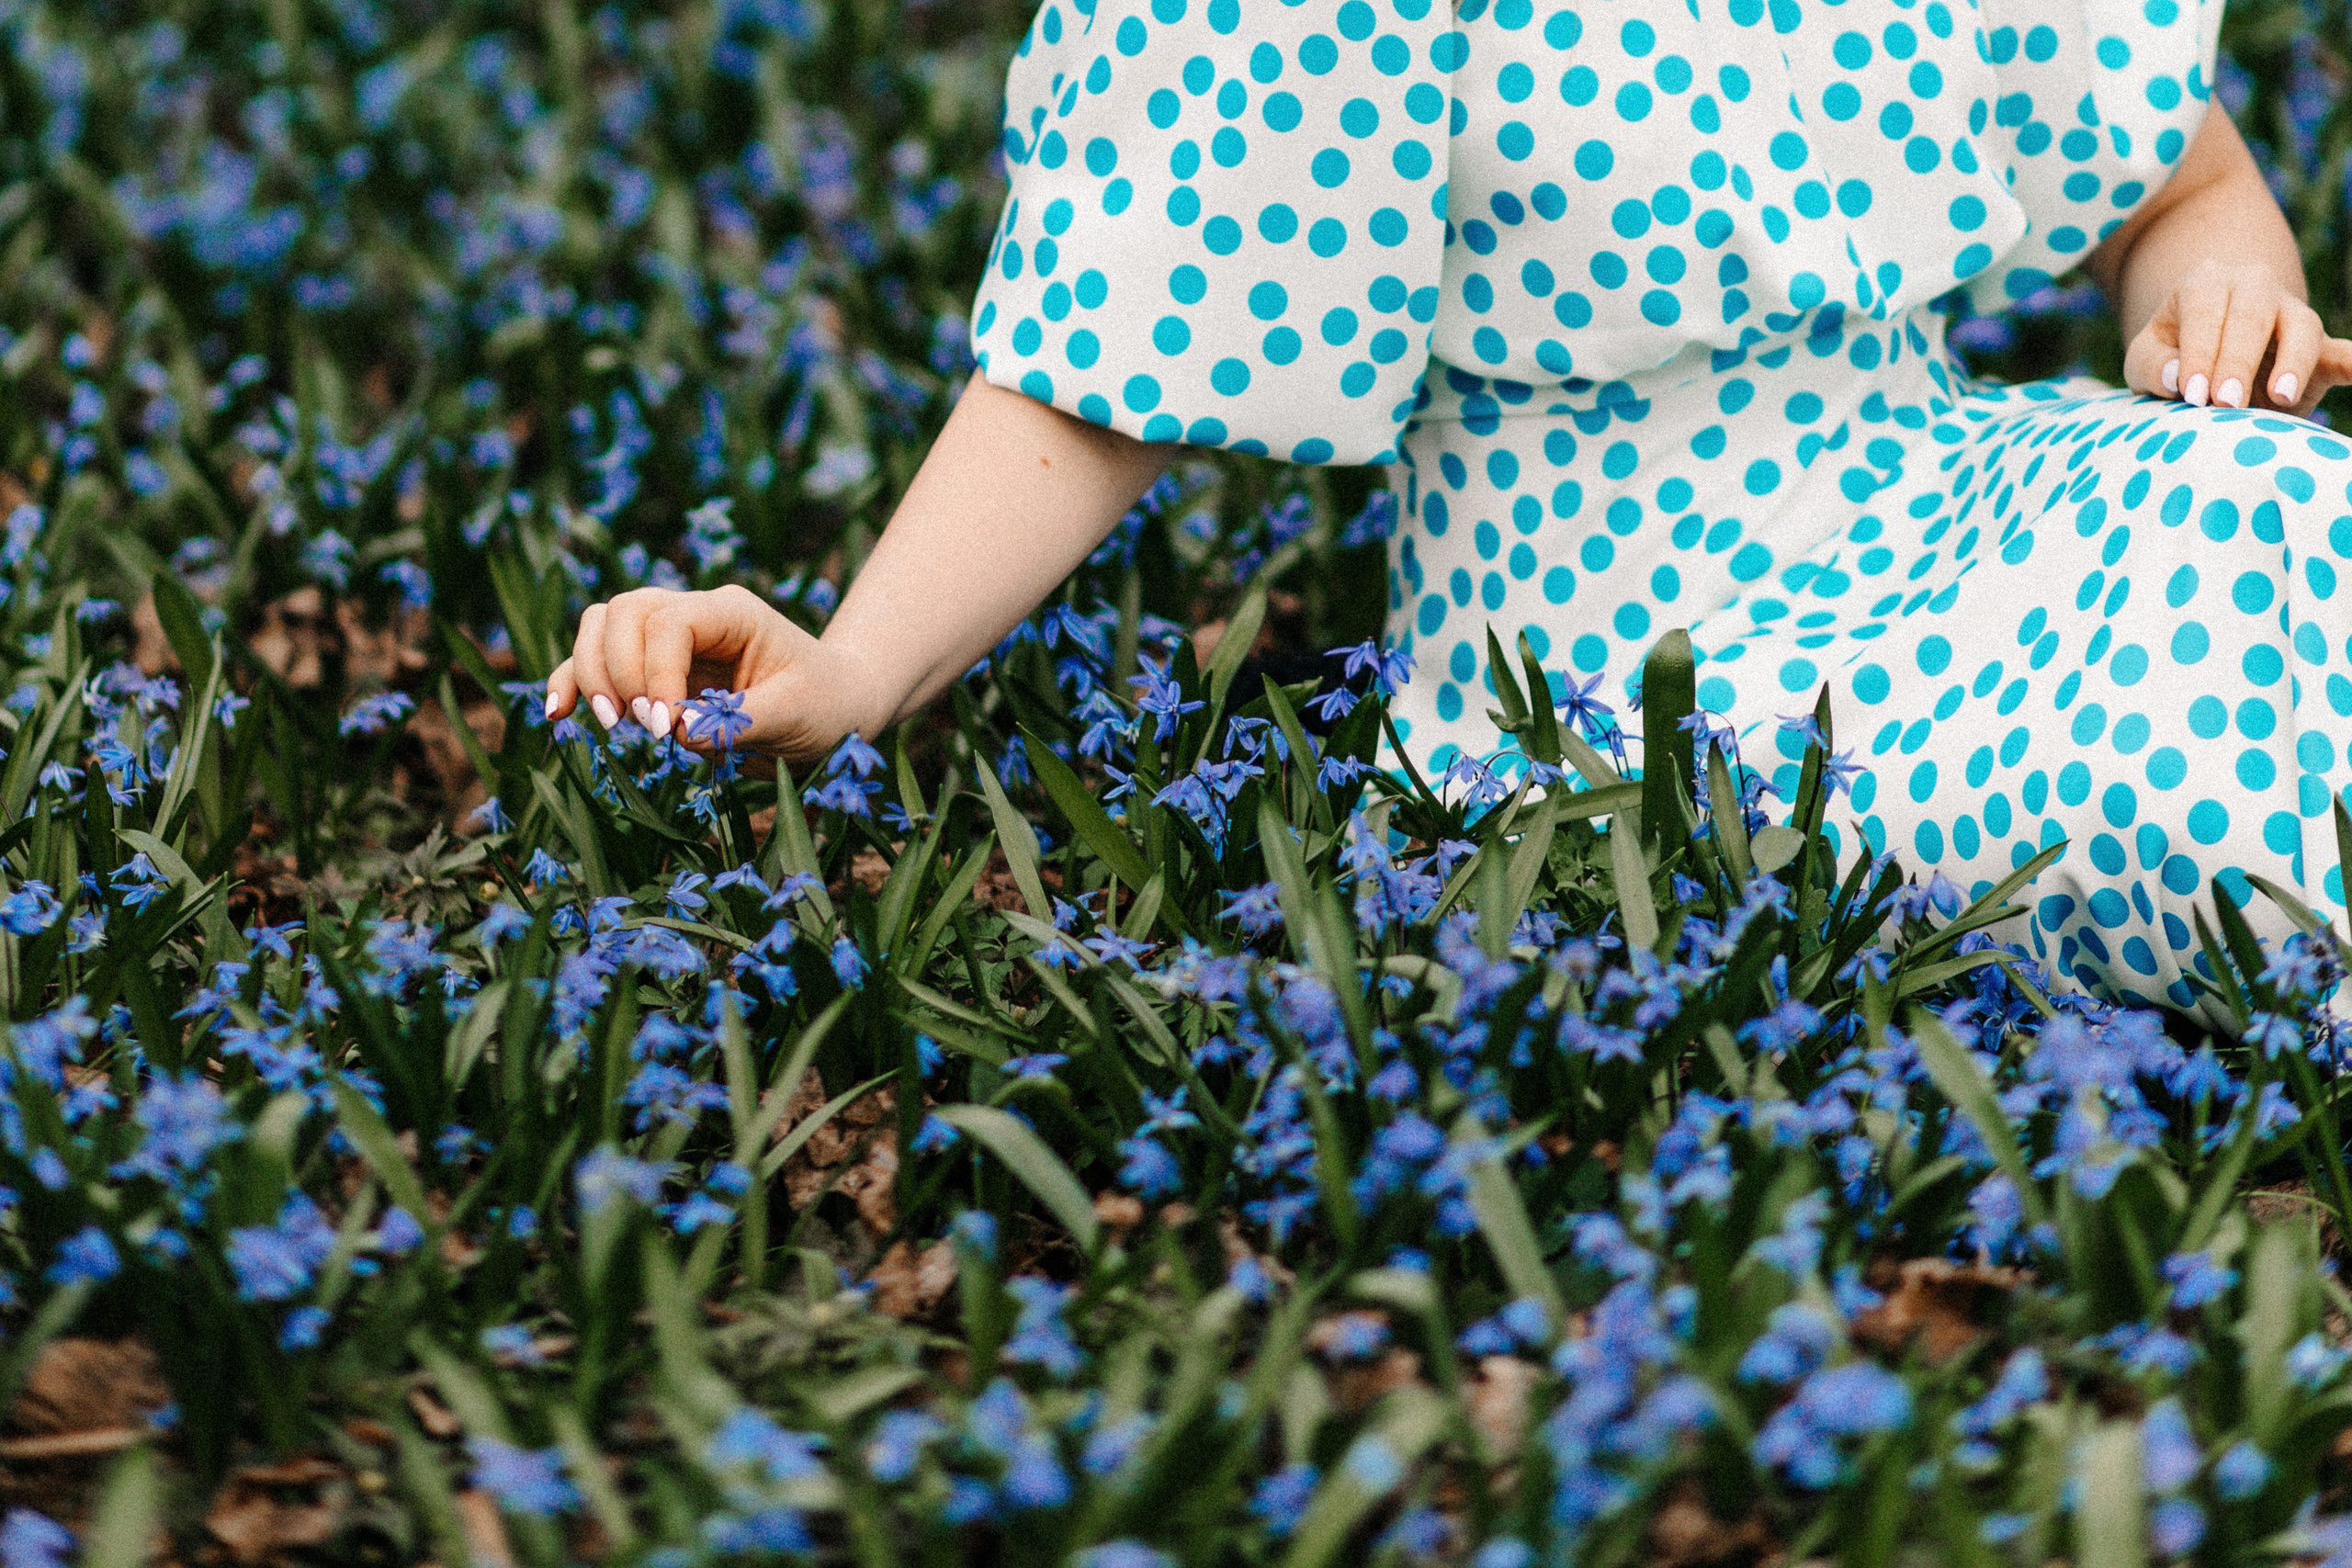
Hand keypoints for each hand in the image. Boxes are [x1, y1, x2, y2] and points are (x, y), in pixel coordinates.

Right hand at [545, 585, 891, 768]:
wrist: (835, 708)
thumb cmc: (826, 705)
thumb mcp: (797, 716)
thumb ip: (738, 723)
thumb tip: (676, 731)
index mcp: (732, 612)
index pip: (669, 622)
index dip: (654, 671)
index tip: (666, 728)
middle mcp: (694, 614)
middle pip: (622, 612)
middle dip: (615, 669)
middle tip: (635, 727)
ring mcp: (668, 638)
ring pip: (600, 627)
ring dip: (590, 673)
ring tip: (609, 725)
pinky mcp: (653, 669)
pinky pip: (597, 662)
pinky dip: (573, 683)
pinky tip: (559, 714)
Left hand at [2124, 258, 2351, 417]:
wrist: (2206, 363)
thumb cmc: (2169, 358)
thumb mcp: (2146, 358)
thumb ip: (2152, 365)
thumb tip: (2175, 376)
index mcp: (2205, 283)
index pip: (2204, 312)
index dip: (2199, 353)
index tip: (2193, 395)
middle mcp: (2253, 286)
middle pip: (2252, 316)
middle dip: (2239, 361)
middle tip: (2225, 403)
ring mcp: (2290, 314)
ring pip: (2301, 327)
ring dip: (2292, 363)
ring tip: (2278, 398)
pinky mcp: (2319, 347)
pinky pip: (2343, 351)